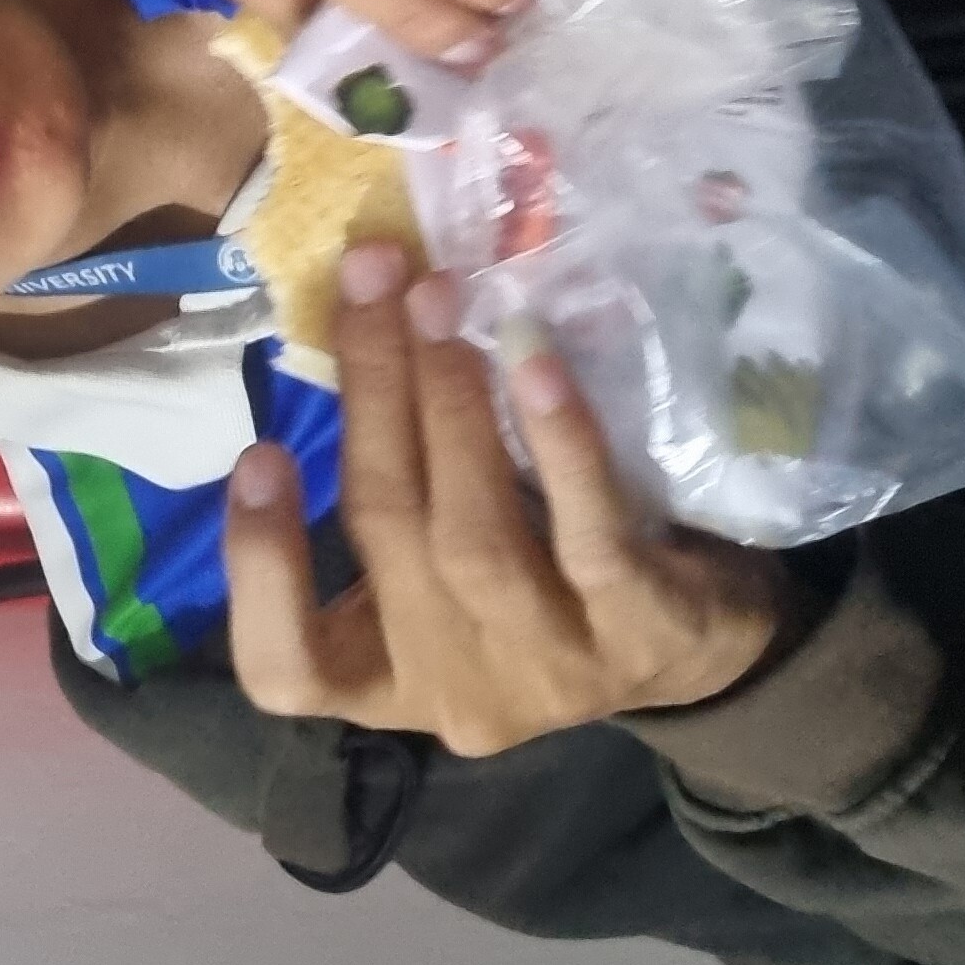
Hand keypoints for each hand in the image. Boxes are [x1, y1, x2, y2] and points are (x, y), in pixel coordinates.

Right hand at [223, 241, 783, 756]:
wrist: (706, 648)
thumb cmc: (544, 580)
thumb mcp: (449, 561)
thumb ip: (399, 485)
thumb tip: (356, 322)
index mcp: (386, 679)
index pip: (287, 671)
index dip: (259, 569)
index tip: (258, 452)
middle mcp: (456, 691)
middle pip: (386, 534)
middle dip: (371, 390)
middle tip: (370, 274)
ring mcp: (550, 671)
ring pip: (471, 537)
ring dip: (446, 403)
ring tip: (437, 300)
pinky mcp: (640, 637)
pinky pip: (586, 534)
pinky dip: (556, 442)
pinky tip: (531, 360)